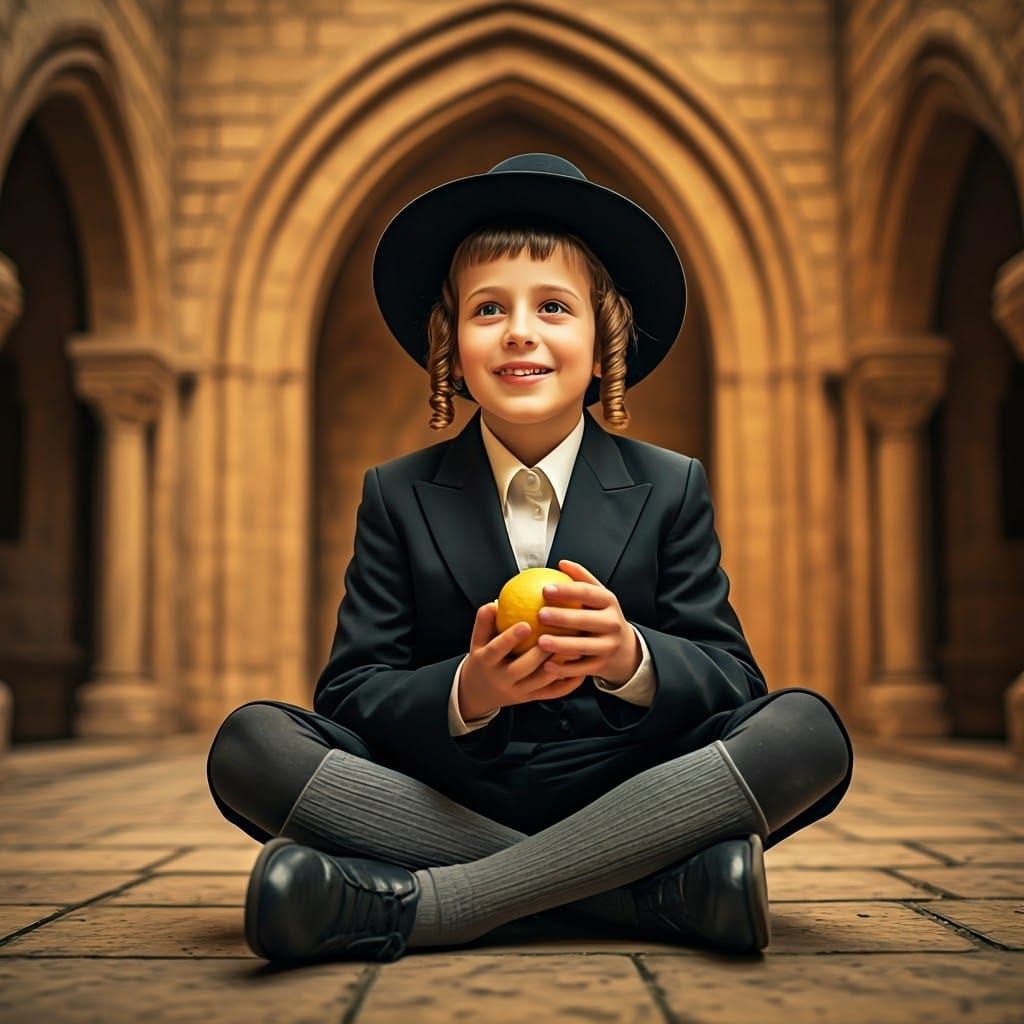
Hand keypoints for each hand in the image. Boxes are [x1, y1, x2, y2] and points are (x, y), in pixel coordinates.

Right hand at [459, 600, 588, 719]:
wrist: (480, 693)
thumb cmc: (483, 658)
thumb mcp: (477, 641)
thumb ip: (485, 622)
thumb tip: (495, 601)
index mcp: (486, 663)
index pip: (497, 650)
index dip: (510, 638)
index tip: (525, 624)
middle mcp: (502, 679)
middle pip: (523, 668)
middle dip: (541, 654)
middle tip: (559, 635)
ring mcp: (518, 692)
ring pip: (541, 682)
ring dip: (560, 666)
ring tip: (576, 649)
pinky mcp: (532, 699)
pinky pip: (552, 693)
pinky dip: (568, 683)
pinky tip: (582, 669)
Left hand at [534, 559, 640, 684]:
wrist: (625, 648)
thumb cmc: (602, 616)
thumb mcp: (599, 596)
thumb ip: (582, 579)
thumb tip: (561, 563)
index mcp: (609, 602)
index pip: (588, 593)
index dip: (567, 591)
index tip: (545, 589)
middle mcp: (612, 623)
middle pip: (586, 620)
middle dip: (563, 617)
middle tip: (540, 614)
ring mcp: (609, 646)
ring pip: (583, 646)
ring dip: (561, 645)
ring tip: (539, 642)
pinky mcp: (602, 665)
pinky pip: (581, 668)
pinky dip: (563, 669)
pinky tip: (546, 666)